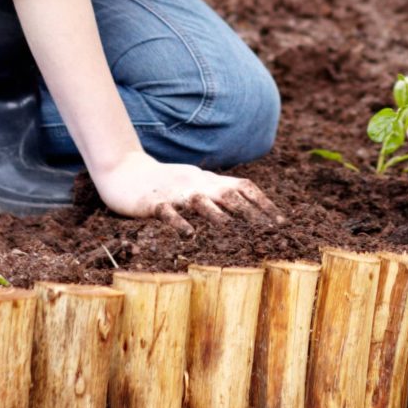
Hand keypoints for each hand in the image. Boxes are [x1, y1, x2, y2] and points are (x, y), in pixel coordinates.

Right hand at [90, 153, 277, 231]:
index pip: (243, 187)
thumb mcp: (198, 184)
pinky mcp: (153, 203)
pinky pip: (167, 213)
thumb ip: (221, 194)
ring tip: (231, 229)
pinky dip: (179, 222)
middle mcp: (197, 184)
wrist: (125, 172)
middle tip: (267, 231)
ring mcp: (175, 193)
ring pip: (200, 201)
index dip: (264, 203)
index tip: (282, 223)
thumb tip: (252, 211)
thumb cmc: (167, 183)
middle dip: (249, 212)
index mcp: (210, 181)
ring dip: (216, 215)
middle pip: (228, 195)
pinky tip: (188, 235)